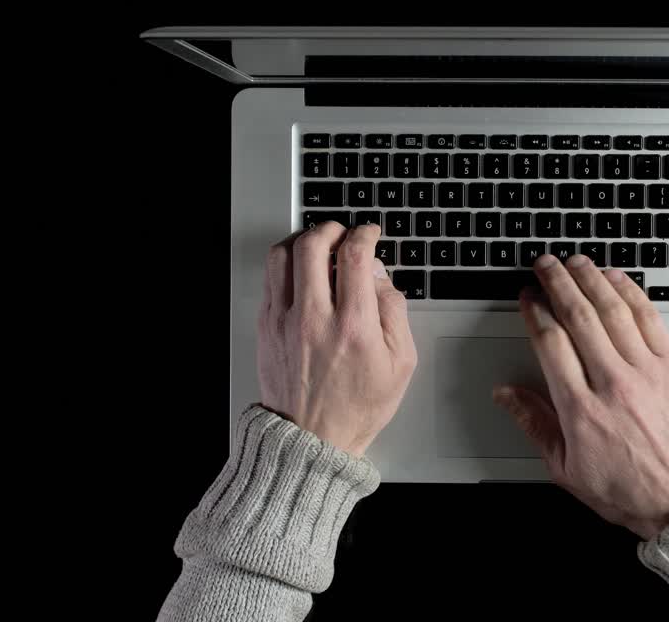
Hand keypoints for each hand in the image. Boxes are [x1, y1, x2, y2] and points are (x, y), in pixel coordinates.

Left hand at [258, 223, 416, 456]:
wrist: (312, 440)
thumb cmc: (357, 406)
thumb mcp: (401, 364)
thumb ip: (395, 312)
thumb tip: (380, 276)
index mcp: (354, 327)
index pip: (355, 256)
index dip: (365, 234)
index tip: (370, 234)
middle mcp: (315, 319)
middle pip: (314, 244)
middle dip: (333, 228)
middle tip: (343, 233)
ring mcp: (285, 322)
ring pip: (283, 255)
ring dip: (303, 239)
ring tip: (318, 245)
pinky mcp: (266, 327)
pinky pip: (269, 278)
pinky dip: (285, 263)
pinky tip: (300, 269)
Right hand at [495, 254, 668, 539]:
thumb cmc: (626, 489)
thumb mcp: (565, 467)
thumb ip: (533, 423)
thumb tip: (505, 393)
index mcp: (580, 410)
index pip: (550, 343)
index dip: (534, 312)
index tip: (526, 298)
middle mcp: (612, 384)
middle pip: (578, 316)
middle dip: (557, 283)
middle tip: (544, 265)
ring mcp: (646, 372)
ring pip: (613, 310)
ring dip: (591, 279)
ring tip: (575, 262)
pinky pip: (649, 318)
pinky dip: (630, 292)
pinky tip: (615, 278)